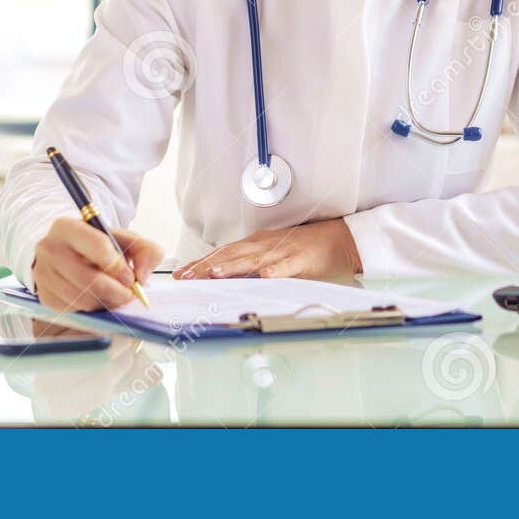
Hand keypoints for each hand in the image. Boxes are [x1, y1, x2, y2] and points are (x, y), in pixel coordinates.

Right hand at [30, 217, 162, 312]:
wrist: (67, 253)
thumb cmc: (98, 246)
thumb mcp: (123, 239)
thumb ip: (146, 250)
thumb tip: (142, 276)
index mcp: (67, 227)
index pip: (99, 247)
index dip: (119, 266)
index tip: (130, 277)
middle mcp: (49, 249)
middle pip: (90, 280)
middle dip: (117, 292)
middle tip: (129, 294)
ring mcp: (44, 275)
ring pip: (83, 299)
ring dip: (106, 303)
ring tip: (116, 296)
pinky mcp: (45, 297)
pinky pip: (75, 311)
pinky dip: (92, 310)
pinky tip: (99, 299)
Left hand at [172, 218, 361, 279]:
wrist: (337, 239)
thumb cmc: (303, 248)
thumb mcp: (270, 255)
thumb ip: (248, 266)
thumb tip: (221, 279)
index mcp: (255, 245)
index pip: (222, 254)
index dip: (200, 264)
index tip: (181, 274)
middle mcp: (264, 245)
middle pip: (231, 256)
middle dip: (207, 266)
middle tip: (187, 277)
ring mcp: (282, 251)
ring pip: (253, 260)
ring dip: (233, 266)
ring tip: (215, 274)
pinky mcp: (302, 259)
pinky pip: (287, 266)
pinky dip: (276, 271)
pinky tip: (266, 277)